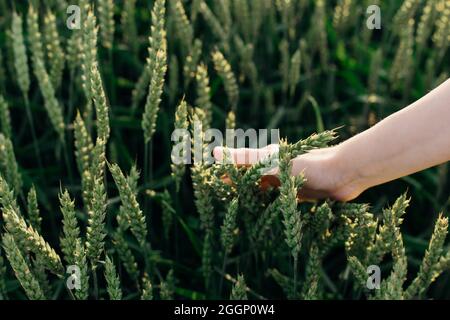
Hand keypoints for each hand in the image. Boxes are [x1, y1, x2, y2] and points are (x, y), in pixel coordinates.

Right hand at [213, 144, 363, 201]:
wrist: (344, 172)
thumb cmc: (309, 164)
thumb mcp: (273, 162)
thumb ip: (245, 159)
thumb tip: (214, 152)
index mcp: (268, 160)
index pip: (241, 168)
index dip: (228, 176)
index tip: (213, 186)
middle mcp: (276, 170)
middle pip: (253, 180)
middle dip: (240, 189)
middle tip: (225, 203)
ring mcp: (288, 182)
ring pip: (266, 191)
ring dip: (255, 199)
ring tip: (241, 213)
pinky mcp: (300, 194)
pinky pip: (281, 201)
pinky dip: (272, 207)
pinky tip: (266, 216)